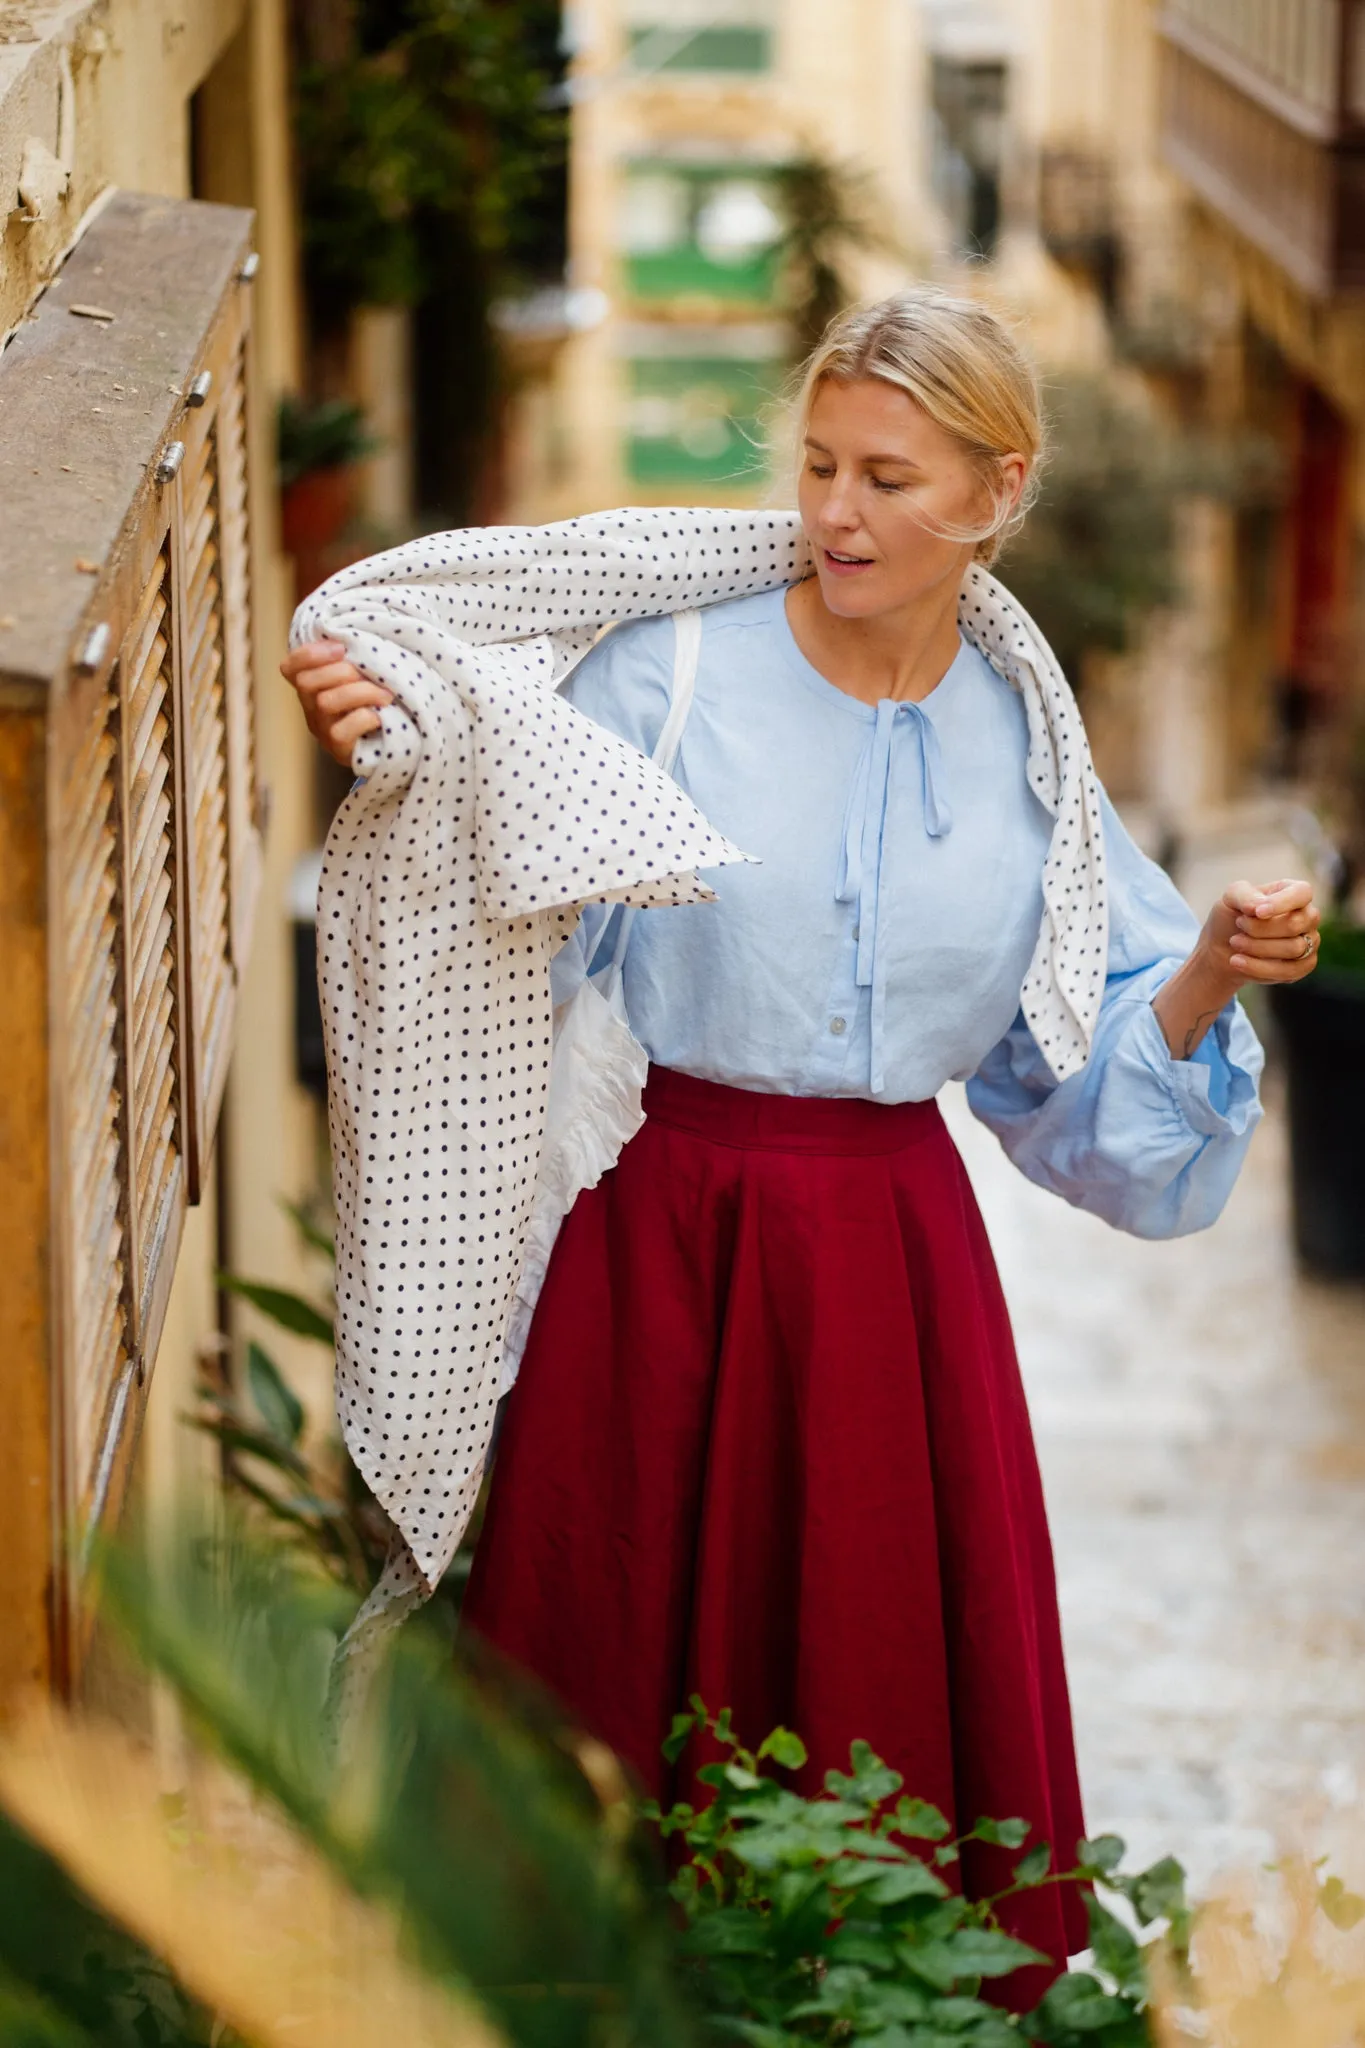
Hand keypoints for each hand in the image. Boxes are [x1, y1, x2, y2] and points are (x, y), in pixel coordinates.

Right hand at [280, 639, 393, 767]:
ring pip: (325, 702)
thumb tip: (358, 629)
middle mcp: (312, 709)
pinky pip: (341, 731)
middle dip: (341, 672)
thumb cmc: (379, 702)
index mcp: (313, 687)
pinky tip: (381, 717)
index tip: (340, 647)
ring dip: (360, 693)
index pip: (290, 667)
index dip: (309, 654)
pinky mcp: (338, 750)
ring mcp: (323, 731)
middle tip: (370, 673)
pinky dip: (364, 719)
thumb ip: (355, 656)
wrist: (395, 742)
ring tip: (385, 695)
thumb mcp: (364, 674)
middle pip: (306, 682)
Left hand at [1205, 876, 1320, 986]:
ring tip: (1235, 943)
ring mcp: (1310, 941)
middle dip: (1260, 928)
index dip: (1281, 903)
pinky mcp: (1304, 965)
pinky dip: (1260, 968)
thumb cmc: (1231, 918)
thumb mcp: (1230, 898)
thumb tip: (1259, 906)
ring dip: (1257, 948)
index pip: (1302, 893)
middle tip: (1238, 925)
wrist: (1224, 950)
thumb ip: (1244, 895)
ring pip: (1294, 949)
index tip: (1257, 912)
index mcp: (1295, 892)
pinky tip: (1238, 961)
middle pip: (1294, 924)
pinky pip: (1291, 971)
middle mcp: (1309, 916)